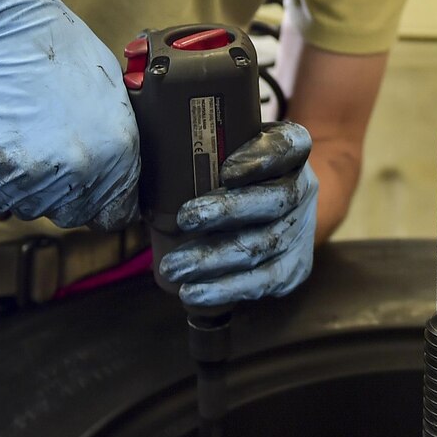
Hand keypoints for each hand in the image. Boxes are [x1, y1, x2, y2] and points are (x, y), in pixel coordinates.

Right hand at [0, 0, 138, 228]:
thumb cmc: (55, 47)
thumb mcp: (111, 91)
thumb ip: (115, 138)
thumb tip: (115, 167)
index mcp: (116, 152)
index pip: (115, 213)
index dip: (103, 203)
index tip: (92, 195)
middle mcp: (76, 173)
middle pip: (72, 214)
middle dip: (65, 195)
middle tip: (51, 160)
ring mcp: (29, 177)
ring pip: (30, 208)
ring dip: (27, 188)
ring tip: (23, 146)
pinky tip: (0, 150)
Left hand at [156, 122, 316, 308]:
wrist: (275, 208)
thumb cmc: (229, 171)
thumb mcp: (225, 147)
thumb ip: (195, 144)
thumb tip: (133, 143)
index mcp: (291, 151)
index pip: (291, 146)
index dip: (263, 156)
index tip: (226, 169)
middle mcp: (303, 188)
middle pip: (276, 200)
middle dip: (228, 212)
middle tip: (185, 218)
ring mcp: (302, 230)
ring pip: (265, 245)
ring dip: (216, 259)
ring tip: (175, 268)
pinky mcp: (295, 267)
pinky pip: (265, 282)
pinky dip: (227, 289)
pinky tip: (195, 294)